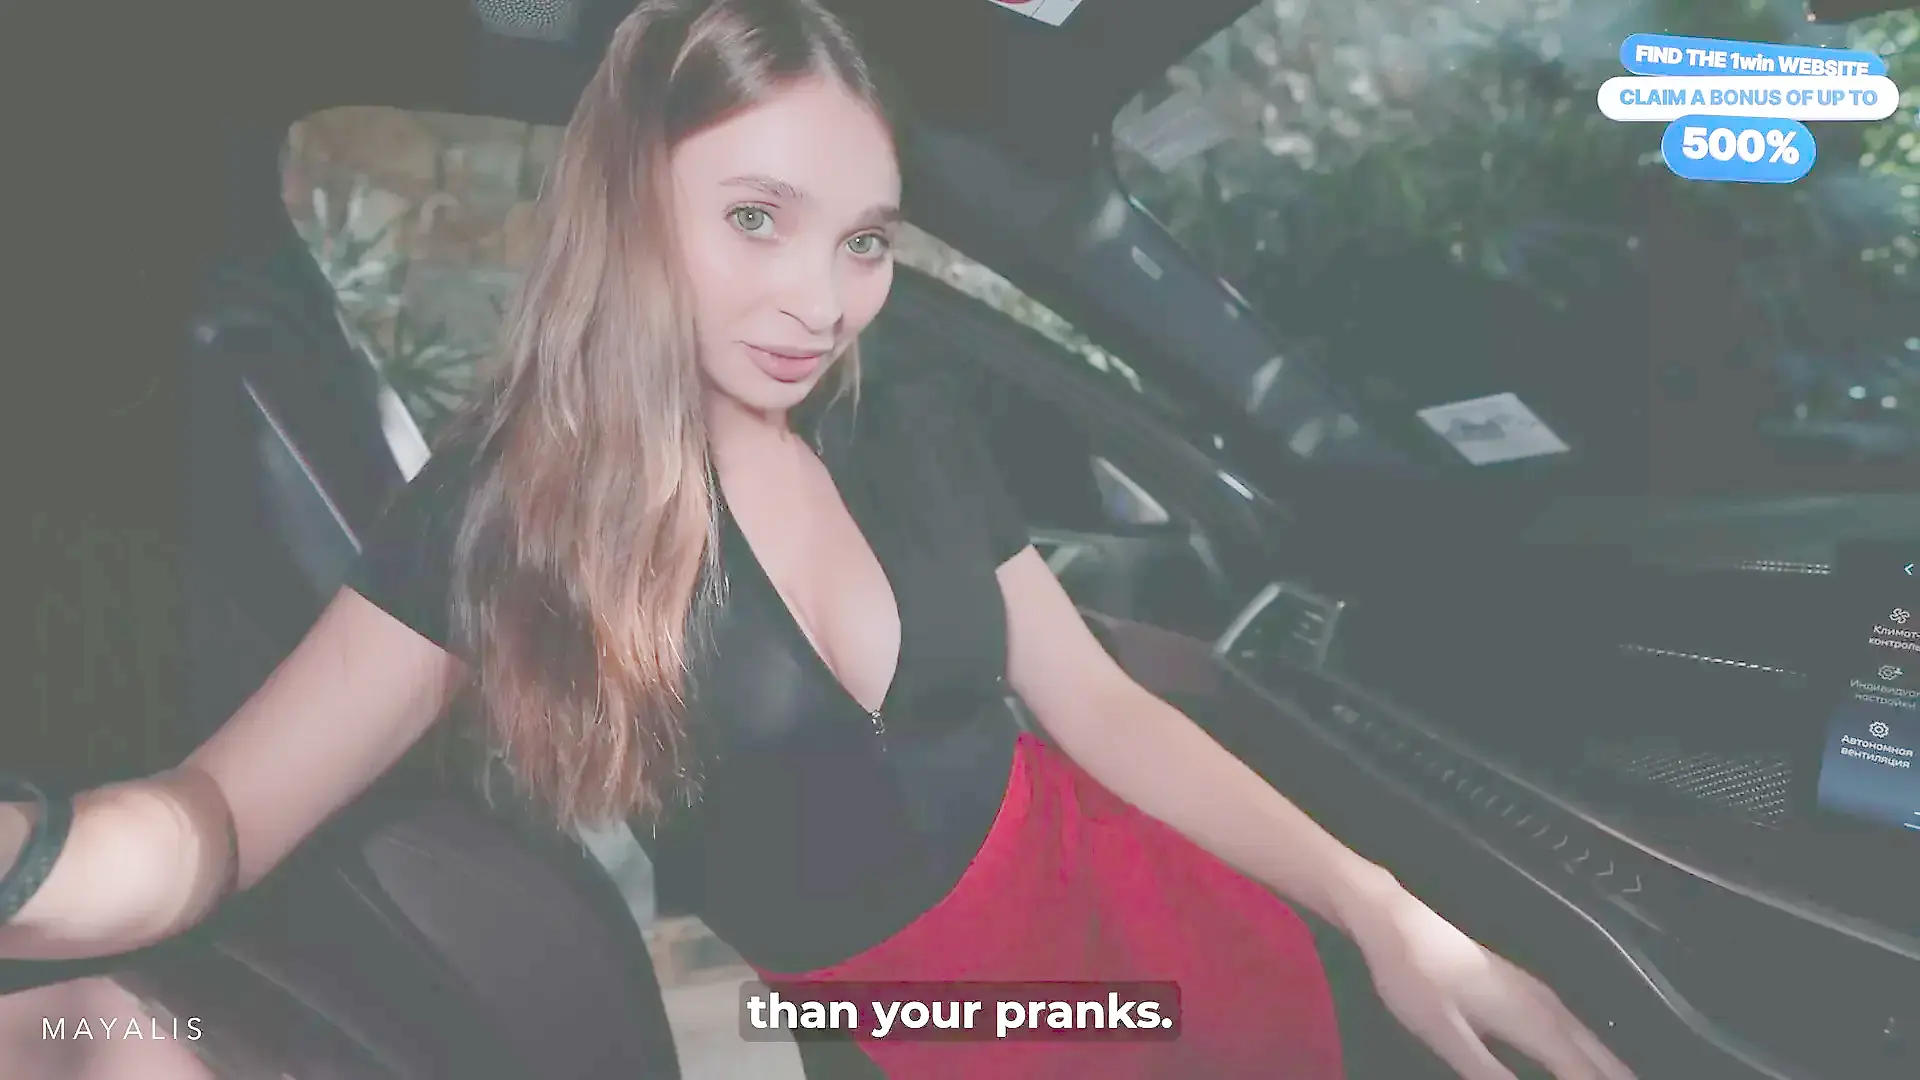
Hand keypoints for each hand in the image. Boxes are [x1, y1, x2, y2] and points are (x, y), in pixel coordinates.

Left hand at [1343, 885, 1635, 1079]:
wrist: (1396, 923)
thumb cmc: (1417, 981)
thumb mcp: (1448, 1039)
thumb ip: (1491, 1076)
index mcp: (1535, 1022)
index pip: (1584, 1074)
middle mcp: (1549, 1007)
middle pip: (1602, 1059)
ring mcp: (1540, 995)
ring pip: (1593, 1042)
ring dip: (1609, 1070)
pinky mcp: (1526, 991)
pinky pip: (1578, 1031)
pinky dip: (1591, 1055)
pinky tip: (1586, 1064)